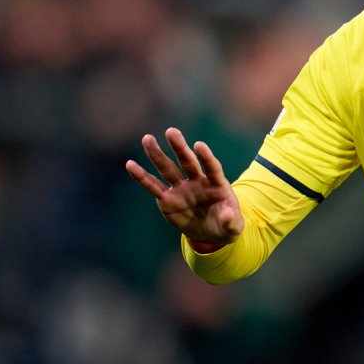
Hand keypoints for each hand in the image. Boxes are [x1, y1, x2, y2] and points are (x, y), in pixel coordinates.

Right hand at [125, 127, 244, 248]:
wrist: (211, 232)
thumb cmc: (226, 225)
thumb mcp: (233, 226)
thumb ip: (231, 220)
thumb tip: (227, 215)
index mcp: (216, 183)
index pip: (211, 166)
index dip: (206, 156)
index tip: (198, 145)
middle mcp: (197, 181)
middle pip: (187, 161)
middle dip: (179, 147)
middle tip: (171, 131)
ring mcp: (181, 188)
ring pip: (168, 169)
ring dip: (157, 155)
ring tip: (147, 139)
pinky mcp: (167, 199)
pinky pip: (153, 186)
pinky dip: (141, 176)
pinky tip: (130, 164)